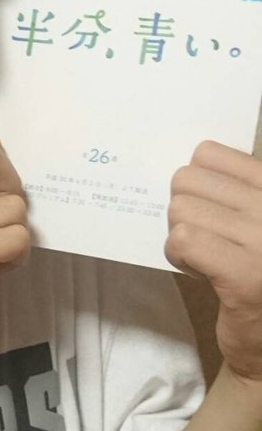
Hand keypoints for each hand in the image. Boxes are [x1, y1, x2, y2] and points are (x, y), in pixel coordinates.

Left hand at [166, 140, 261, 380]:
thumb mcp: (250, 219)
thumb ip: (227, 190)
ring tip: (206, 257)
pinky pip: (182, 241)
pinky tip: (198, 270)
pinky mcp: (245, 277)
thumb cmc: (255, 269)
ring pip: (180, 210)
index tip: (212, 211)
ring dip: (180, 236)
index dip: (195, 183)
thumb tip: (177, 167)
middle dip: (184, 210)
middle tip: (206, 239)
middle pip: (187, 179)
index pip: (208, 154)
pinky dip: (178, 255)